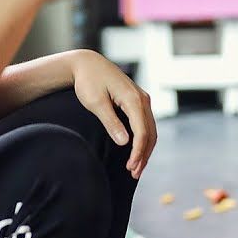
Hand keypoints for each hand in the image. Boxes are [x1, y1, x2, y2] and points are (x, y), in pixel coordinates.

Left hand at [69, 51, 156, 178]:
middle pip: (150, 133)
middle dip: (144, 155)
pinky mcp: (137, 101)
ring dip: (145, 149)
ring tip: (136, 168)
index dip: (137, 152)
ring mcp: (142, 99)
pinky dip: (143, 139)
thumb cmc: (88, 81)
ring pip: (151, 129)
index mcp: (133, 99)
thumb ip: (111, 122)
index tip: (130, 168)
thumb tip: (124, 142)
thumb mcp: (96, 103)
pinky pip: (145, 123)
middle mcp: (142, 99)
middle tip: (134, 173)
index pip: (142, 132)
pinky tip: (137, 151)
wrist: (87, 63)